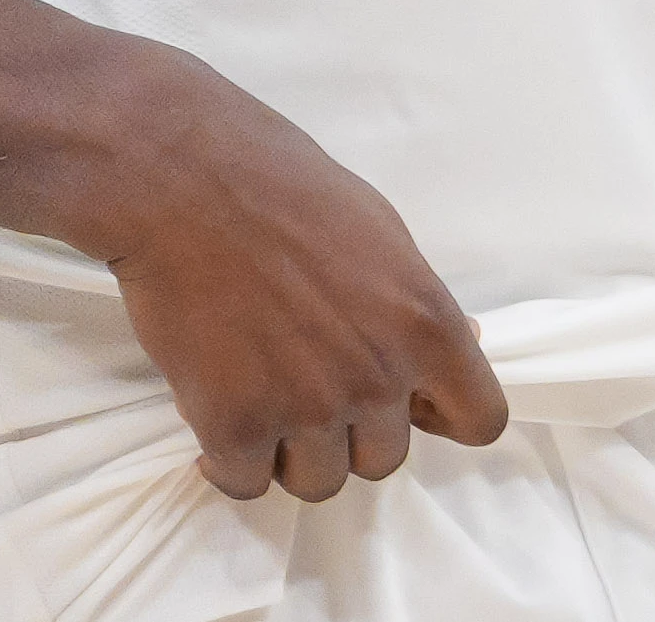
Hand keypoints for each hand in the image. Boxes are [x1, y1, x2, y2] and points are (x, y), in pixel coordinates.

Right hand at [72, 60, 506, 504]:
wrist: (175, 175)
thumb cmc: (275, 181)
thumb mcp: (378, 226)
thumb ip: (417, 300)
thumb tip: (465, 343)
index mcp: (425, 323)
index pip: (479, 421)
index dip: (438, 417)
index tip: (403, 403)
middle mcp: (377, 376)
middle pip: (383, 459)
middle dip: (348, 430)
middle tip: (303, 380)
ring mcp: (306, 407)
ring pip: (317, 480)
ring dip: (289, 448)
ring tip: (256, 394)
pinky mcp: (234, 424)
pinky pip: (246, 480)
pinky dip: (227, 458)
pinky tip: (212, 413)